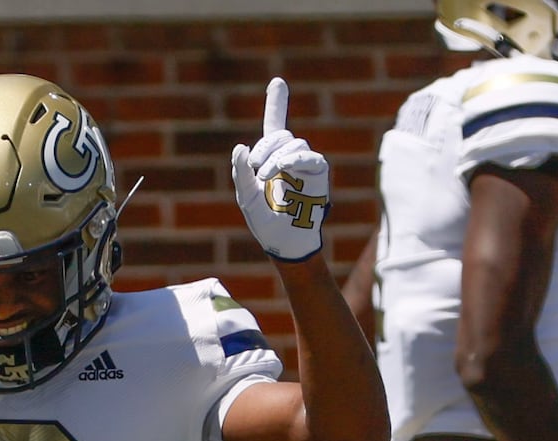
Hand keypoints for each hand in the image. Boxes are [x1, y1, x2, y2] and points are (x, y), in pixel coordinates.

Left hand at [231, 78, 329, 261]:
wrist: (284, 241)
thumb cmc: (265, 221)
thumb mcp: (246, 196)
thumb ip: (240, 172)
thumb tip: (240, 147)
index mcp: (272, 160)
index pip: (275, 127)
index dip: (277, 104)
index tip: (277, 82)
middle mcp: (291, 158)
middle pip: (280, 135)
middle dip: (264, 147)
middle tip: (254, 168)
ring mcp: (306, 163)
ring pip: (293, 142)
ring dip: (274, 157)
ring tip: (265, 177)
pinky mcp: (318, 172)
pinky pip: (307, 155)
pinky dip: (290, 160)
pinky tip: (278, 170)